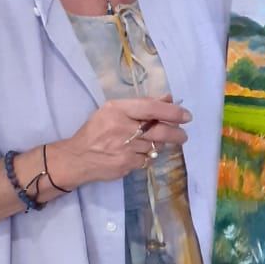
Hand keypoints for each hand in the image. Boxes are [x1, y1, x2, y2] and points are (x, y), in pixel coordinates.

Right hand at [52, 96, 191, 188]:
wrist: (78, 158)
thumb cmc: (97, 131)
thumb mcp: (114, 111)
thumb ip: (143, 104)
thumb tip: (169, 98)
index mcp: (118, 110)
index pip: (151, 109)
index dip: (172, 112)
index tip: (186, 115)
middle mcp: (122, 128)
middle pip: (160, 131)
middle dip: (176, 134)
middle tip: (182, 135)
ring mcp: (125, 148)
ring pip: (155, 147)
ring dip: (158, 145)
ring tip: (149, 143)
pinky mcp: (126, 165)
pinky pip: (147, 160)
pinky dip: (146, 157)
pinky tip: (137, 154)